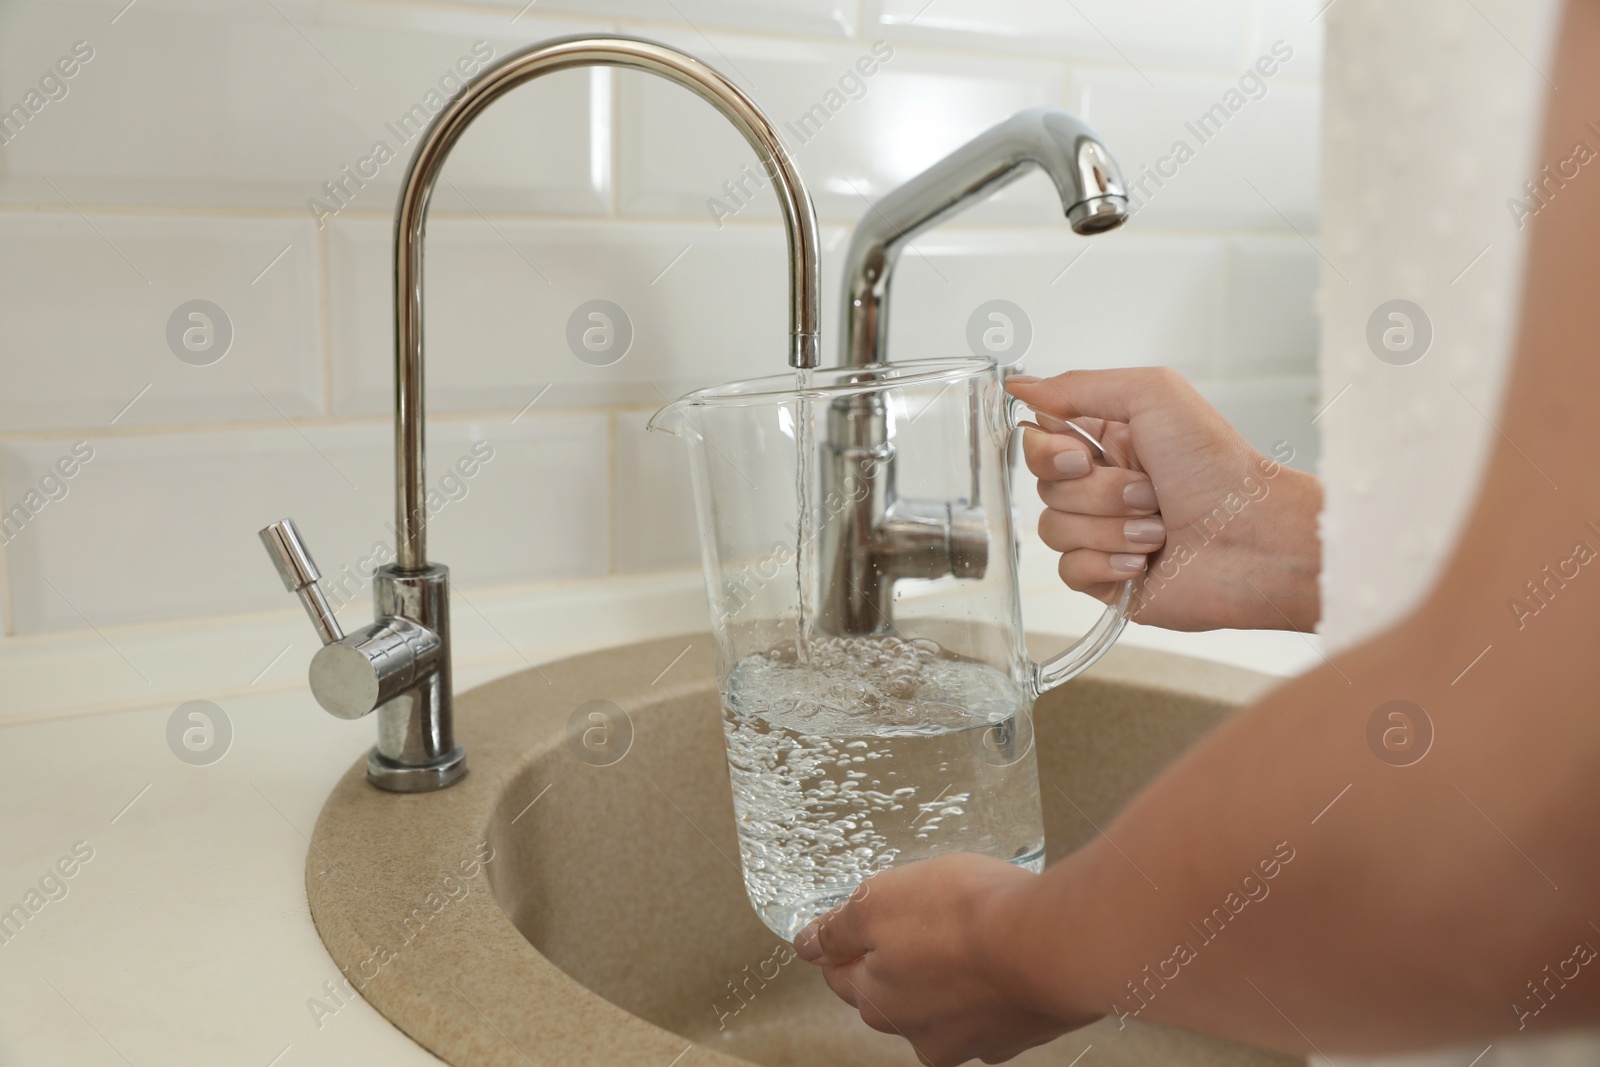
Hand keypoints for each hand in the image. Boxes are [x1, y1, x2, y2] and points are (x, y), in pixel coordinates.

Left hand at [793, 853, 1091, 1065]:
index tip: (863, 916)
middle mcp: (920, 1034)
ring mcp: (971, 1040)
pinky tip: (1003, 952)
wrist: (1050, 943)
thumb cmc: (965, 917)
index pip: (841, 974)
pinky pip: (992, 1004)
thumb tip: (805, 942)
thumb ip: (838, 927)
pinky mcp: (1016, 1033)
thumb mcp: (879, 900)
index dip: (846, 939)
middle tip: (924, 913)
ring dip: (949, 971)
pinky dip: (992, 983)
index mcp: (878, 1002)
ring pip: (944, 1002)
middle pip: (894, 991)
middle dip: (901, 955)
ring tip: (971, 928)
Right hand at [1006, 368, 1320, 631]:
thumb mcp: (1152, 394)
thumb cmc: (1218, 466)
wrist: (1254, 539)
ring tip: (1158, 528)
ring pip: (1053, 531)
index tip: (1083, 456)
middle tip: (1148, 492)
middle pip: (1044, 488)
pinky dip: (1109, 564)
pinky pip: (1069, 571)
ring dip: (1110, 528)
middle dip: (1097, 492)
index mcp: (1108, 440)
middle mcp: (1102, 485)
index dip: (1049, 452)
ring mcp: (1102, 533)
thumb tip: (1019, 384)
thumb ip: (1078, 385)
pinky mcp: (1106, 578)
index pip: (1038, 441)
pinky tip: (1146, 561)